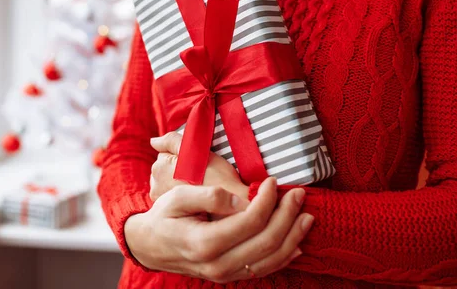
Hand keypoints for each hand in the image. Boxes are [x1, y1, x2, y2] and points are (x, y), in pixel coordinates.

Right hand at [125, 178, 312, 282]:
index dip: (267, 200)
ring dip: (293, 237)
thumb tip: (240, 200)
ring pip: (270, 260)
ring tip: (306, 216)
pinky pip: (263, 270)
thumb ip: (209, 197)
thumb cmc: (164, 216)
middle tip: (298, 195)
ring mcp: (224, 274)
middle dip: (287, 216)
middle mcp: (217, 264)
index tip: (273, 181)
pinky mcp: (229, 276)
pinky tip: (296, 243)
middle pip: (266, 242)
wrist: (150, 246)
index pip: (249, 221)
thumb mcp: (177, 198)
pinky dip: (283, 257)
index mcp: (204, 242)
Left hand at [149, 132, 247, 201]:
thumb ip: (171, 141)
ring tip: (200, 183)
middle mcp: (156, 185)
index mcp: (159, 167)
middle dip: (179, 167)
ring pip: (171, 181)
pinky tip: (198, 193)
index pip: (166, 152)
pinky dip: (185, 193)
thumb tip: (154, 141)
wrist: (231, 204)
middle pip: (167, 168)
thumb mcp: (195, 148)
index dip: (183, 154)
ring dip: (182, 180)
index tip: (197, 159)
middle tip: (200, 171)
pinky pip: (177, 195)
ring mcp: (164, 200)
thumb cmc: (216, 175)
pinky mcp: (174, 211)